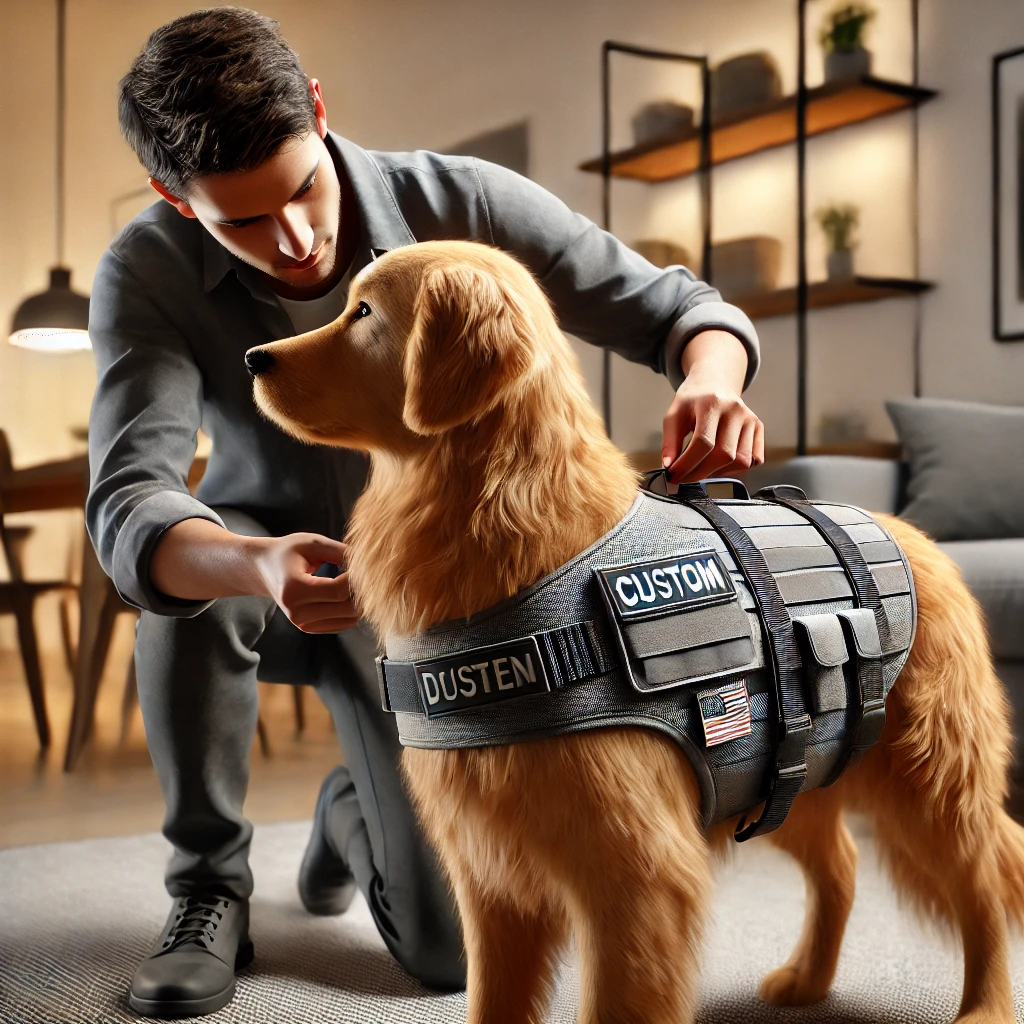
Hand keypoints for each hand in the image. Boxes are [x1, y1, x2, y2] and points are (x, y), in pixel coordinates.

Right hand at [252, 533, 357, 632]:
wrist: (263, 570)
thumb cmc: (288, 553)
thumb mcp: (312, 543)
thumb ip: (340, 552)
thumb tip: (369, 563)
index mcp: (294, 589)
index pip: (339, 591)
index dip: (357, 578)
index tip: (360, 565)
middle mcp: (297, 612)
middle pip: (348, 608)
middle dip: (361, 590)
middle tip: (360, 573)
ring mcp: (303, 624)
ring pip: (350, 618)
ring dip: (356, 600)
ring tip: (346, 581)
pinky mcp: (310, 629)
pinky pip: (345, 623)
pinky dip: (349, 608)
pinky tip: (340, 592)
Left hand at [661, 330, 764, 482]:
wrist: (714, 383)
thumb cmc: (693, 400)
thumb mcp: (674, 414)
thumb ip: (670, 441)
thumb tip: (668, 467)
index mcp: (713, 402)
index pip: (703, 442)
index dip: (687, 464)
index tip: (673, 475)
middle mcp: (736, 410)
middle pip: (723, 455)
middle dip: (700, 472)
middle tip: (684, 477)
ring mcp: (751, 419)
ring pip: (741, 461)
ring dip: (718, 473)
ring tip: (701, 468)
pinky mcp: (759, 428)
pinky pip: (753, 460)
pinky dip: (736, 469)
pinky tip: (719, 464)